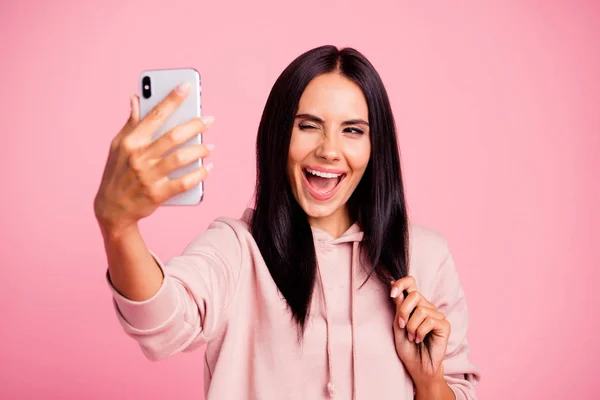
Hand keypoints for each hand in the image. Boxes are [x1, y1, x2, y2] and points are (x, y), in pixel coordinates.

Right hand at [93, 84, 214, 235]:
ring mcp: (148, 176)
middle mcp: (139, 157)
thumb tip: (136, 97)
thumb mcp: (118, 146)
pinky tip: (208, 168)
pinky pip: (184, 182)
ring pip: (181, 158)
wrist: (112, 209)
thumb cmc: (117, 173)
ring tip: (210, 146)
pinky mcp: (157, 194)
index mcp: (130, 142)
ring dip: (200, 150)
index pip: (154, 115)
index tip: (186, 86)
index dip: (171, 99)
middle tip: (209, 120)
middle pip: (173, 136)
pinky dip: (199, 174)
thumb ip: (131, 123)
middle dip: (195, 125)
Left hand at [390, 276, 450, 387]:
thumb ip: (398, 307)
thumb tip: (394, 285)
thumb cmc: (407, 348)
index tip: (392, 293)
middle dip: (404, 311)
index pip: (411, 283)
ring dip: (411, 326)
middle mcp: (427, 307)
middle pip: (414, 295)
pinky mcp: (444, 325)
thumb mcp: (398, 325)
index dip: (401, 284)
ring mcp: (436, 315)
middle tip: (401, 326)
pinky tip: (419, 339)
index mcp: (415, 305)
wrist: (417, 366)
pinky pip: (429, 321)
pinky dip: (420, 332)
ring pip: (421, 310)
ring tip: (411, 337)